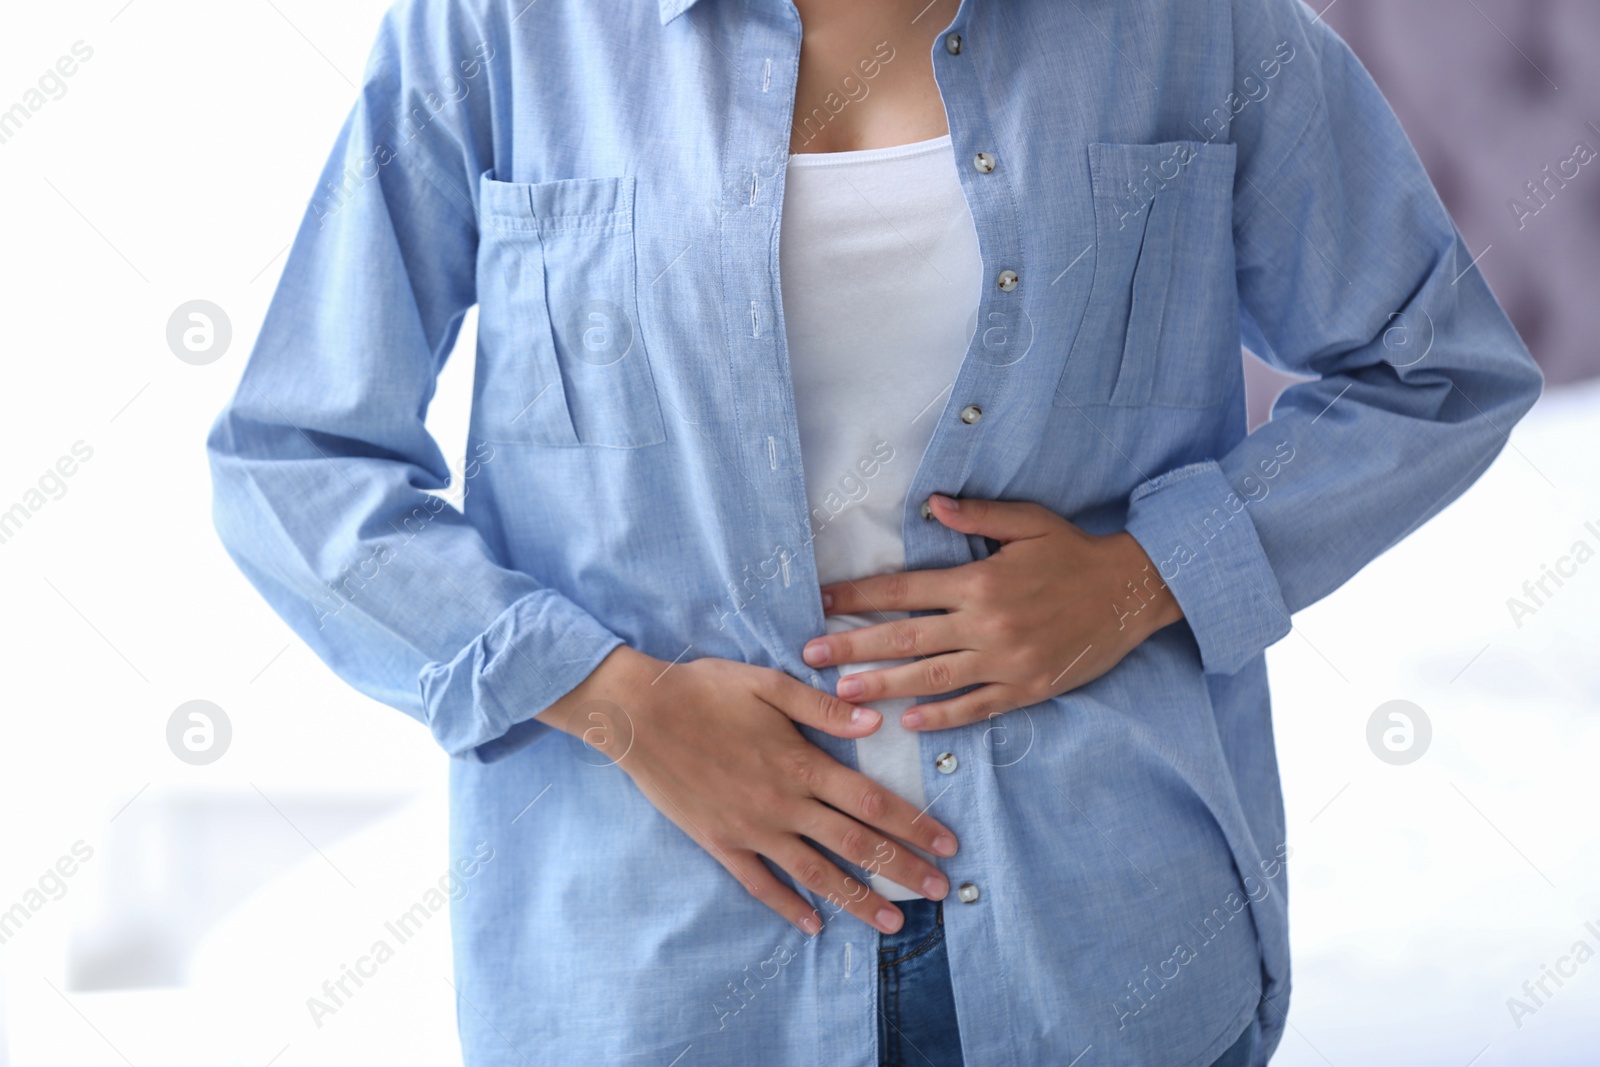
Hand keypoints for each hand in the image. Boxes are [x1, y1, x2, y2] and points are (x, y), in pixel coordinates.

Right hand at [536, 646, 958, 935]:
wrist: (638, 713)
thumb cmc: (705, 689)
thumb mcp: (768, 684)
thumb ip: (822, 708)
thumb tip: (875, 722)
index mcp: (801, 763)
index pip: (871, 802)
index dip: (913, 824)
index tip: (947, 844)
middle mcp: (783, 805)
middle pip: (855, 845)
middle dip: (902, 869)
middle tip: (941, 892)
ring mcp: (751, 829)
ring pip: (815, 872)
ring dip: (858, 899)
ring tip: (894, 923)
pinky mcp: (720, 843)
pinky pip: (760, 884)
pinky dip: (788, 906)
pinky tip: (813, 925)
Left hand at [801, 494, 1182, 730]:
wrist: (1133, 591)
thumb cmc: (1076, 552)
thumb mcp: (1029, 522)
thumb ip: (977, 514)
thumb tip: (932, 502)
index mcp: (978, 580)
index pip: (903, 590)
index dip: (857, 596)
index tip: (821, 602)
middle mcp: (985, 623)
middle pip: (905, 638)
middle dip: (852, 648)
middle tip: (810, 658)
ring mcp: (1005, 660)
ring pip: (932, 677)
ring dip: (883, 687)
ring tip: (843, 696)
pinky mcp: (1027, 688)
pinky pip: (976, 707)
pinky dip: (942, 717)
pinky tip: (909, 723)